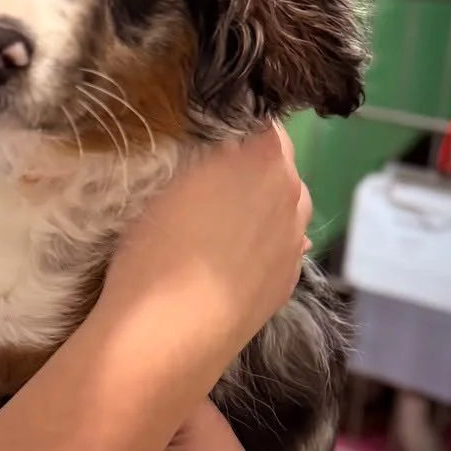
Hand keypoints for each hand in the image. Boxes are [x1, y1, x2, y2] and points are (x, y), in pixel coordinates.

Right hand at [99, 124, 311, 381]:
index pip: (258, 116)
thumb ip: (202, 146)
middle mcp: (293, 192)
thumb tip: (221, 132)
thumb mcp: (164, 177)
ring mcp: (295, 240)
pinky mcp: (289, 279)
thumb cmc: (155, 246)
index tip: (201, 128)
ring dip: (257, 201)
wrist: (170, 335)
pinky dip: (259, 239)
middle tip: (201, 174)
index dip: (230, 118)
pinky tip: (226, 253)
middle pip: (275, 159)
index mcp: (265, 156)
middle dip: (246, 160)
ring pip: (282, 203)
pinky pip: (279, 242)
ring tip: (214, 218)